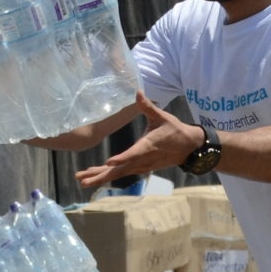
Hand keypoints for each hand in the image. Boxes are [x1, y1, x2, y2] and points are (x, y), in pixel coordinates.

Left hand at [75, 92, 200, 187]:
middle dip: (100, 176)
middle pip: (119, 170)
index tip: (109, 162)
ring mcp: (141, 167)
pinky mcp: (140, 168)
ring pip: (118, 174)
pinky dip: (108, 175)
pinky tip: (94, 176)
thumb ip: (147, 106)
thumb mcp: (161, 116)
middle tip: (81, 179)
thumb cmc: (174, 130)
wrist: (189, 148)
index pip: (133, 154)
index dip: (121, 158)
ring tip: (81, 180)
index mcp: (147, 146)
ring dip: (100, 177)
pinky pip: (122, 174)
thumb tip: (138, 91)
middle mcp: (142, 160)